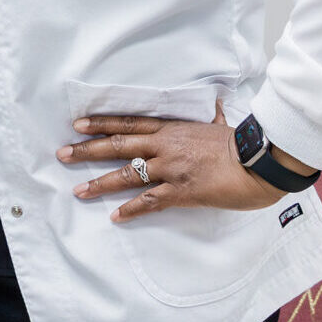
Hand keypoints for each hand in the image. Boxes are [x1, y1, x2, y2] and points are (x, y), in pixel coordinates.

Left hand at [58, 101, 284, 220]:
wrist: (259, 162)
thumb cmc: (240, 144)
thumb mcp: (220, 125)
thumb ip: (212, 117)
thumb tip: (217, 105)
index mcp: (170, 129)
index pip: (127, 124)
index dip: (100, 124)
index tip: (77, 125)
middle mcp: (164, 146)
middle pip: (117, 146)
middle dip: (87, 151)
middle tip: (62, 154)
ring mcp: (171, 168)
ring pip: (127, 175)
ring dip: (100, 183)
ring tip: (78, 190)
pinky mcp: (181, 191)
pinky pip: (150, 201)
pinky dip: (131, 210)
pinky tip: (115, 216)